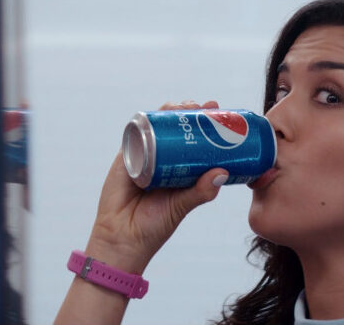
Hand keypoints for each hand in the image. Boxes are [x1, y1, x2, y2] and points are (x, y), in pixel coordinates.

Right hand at [85, 100, 227, 273]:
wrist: (121, 238)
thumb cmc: (154, 227)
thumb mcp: (182, 206)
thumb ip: (201, 192)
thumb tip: (222, 172)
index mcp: (182, 172)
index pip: (198, 144)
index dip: (208, 129)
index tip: (222, 115)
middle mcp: (165, 161)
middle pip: (179, 131)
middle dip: (193, 114)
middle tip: (208, 106)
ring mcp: (145, 156)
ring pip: (159, 128)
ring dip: (172, 112)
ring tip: (187, 105)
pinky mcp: (127, 157)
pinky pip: (137, 134)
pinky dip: (147, 120)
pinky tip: (160, 111)